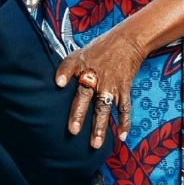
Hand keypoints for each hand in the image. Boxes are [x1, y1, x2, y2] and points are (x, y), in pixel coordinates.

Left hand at [53, 25, 146, 148]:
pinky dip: (125, 122)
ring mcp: (110, 85)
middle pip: (86, 96)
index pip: (70, 68)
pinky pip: (125, 108)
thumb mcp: (80, 53)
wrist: (127, 41)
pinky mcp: (124, 88)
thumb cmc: (100, 49)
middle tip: (73, 131)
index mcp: (82, 66)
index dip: (64, 74)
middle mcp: (95, 76)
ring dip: (100, 126)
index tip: (59, 83)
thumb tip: (56, 83)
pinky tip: (122, 136)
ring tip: (96, 143)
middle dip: (79, 114)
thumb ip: (66, 68)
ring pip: (104, 107)